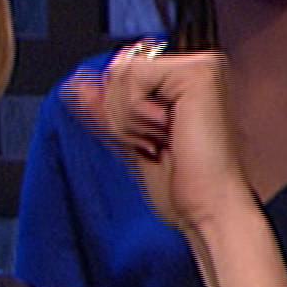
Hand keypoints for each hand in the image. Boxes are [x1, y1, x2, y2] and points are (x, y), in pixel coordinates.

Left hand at [66, 42, 286, 286]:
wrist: (214, 220)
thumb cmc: (184, 199)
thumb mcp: (133, 151)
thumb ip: (106, 117)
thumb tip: (72, 85)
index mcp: (186, 82)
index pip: (119, 76)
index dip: (117, 117)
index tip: (148, 151)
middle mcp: (199, 66)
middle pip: (114, 72)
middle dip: (120, 122)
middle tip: (157, 153)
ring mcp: (203, 66)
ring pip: (119, 75)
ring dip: (130, 125)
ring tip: (166, 150)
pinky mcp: (202, 74)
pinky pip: (132, 80)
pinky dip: (138, 119)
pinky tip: (170, 141)